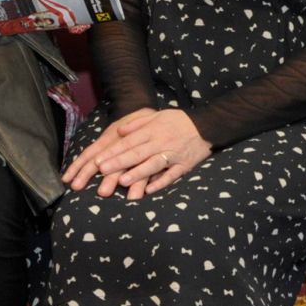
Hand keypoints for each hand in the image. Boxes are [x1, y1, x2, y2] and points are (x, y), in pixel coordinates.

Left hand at [60, 107, 211, 199]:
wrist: (207, 125)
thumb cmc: (178, 121)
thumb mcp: (157, 116)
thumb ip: (138, 123)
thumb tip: (120, 131)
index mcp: (153, 130)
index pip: (129, 142)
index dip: (114, 151)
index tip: (99, 160)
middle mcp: (161, 142)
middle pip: (138, 153)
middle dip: (119, 162)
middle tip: (102, 170)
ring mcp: (173, 154)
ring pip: (153, 164)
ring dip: (138, 173)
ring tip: (122, 181)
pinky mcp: (184, 165)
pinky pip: (172, 175)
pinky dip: (161, 182)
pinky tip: (149, 190)